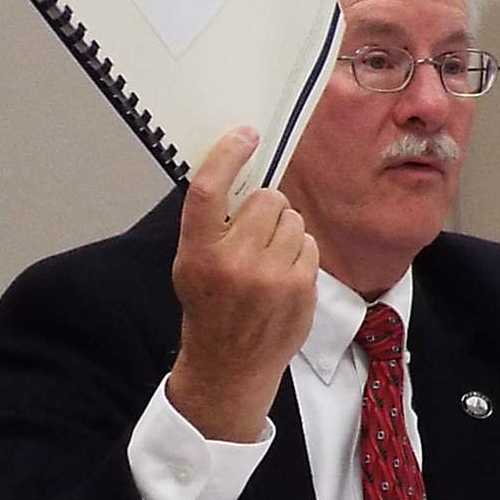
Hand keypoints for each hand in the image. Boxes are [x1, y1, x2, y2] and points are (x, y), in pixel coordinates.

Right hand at [166, 126, 319, 441]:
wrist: (231, 365)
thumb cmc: (210, 306)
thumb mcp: (191, 263)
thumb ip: (211, 222)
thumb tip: (239, 169)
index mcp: (197, 251)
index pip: (209, 190)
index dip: (227, 155)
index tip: (245, 134)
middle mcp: (233, 261)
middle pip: (267, 198)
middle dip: (265, 207)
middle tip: (255, 232)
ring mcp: (270, 276)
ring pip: (292, 218)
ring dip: (284, 230)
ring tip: (267, 259)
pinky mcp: (300, 286)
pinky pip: (308, 242)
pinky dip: (299, 252)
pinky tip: (283, 275)